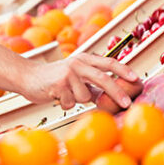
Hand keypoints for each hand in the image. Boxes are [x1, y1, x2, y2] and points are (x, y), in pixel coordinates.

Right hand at [21, 53, 137, 110]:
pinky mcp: (57, 84)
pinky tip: (57, 97)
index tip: (136, 79)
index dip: (123, 70)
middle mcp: (77, 63)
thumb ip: (93, 83)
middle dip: (116, 92)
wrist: (27, 77)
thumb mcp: (75, 76)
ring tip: (66, 95)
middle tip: (127, 104)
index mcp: (84, 59)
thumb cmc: (54, 79)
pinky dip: (65, 104)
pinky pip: (71, 103)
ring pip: (85, 96)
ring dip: (77, 101)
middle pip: (102, 78)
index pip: (108, 62)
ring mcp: (67, 72)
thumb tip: (115, 95)